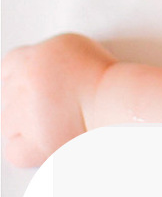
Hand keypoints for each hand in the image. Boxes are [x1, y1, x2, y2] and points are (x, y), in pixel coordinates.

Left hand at [2, 33, 114, 166]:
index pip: (9, 67)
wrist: (116, 102)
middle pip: (8, 94)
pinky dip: (26, 149)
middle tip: (53, 103)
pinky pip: (14, 150)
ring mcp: (24, 118)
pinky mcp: (33, 147)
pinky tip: (45, 140)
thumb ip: (44, 56)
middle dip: (26, 99)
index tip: (35, 83)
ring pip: (8, 123)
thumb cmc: (103, 75)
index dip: (22, 76)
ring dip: (25, 123)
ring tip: (54, 121)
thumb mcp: (72, 46)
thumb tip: (34, 70)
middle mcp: (22, 86)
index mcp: (33, 59)